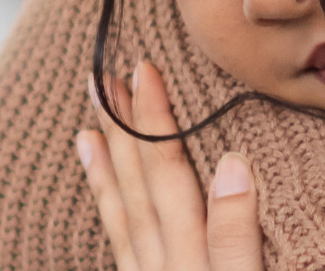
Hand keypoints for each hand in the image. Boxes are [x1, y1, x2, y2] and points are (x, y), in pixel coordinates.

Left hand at [77, 62, 264, 270]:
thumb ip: (236, 235)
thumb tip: (232, 163)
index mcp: (191, 256)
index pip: (168, 174)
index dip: (154, 121)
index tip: (143, 73)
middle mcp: (163, 267)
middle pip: (138, 189)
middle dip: (123, 131)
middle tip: (105, 81)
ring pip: (123, 216)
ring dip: (107, 168)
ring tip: (88, 131)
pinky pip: (121, 246)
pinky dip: (112, 214)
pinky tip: (107, 195)